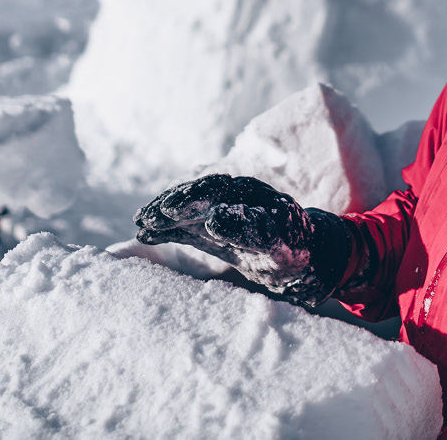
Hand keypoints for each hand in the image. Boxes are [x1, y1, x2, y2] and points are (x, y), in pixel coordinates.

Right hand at [134, 174, 350, 306]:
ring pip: (187, 209)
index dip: (189, 198)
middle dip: (170, 205)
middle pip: (195, 195)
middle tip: (146, 217)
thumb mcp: (278, 242)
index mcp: (249, 194)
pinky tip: (146, 234)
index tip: (169, 210)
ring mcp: (220, 212)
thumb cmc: (295, 248)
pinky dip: (167, 229)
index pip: (213, 189)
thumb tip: (214, 217)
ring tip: (141, 224)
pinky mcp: (212, 230)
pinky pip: (186, 226)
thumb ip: (251, 229)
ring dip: (163, 215)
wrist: (306, 257)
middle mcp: (232, 198)